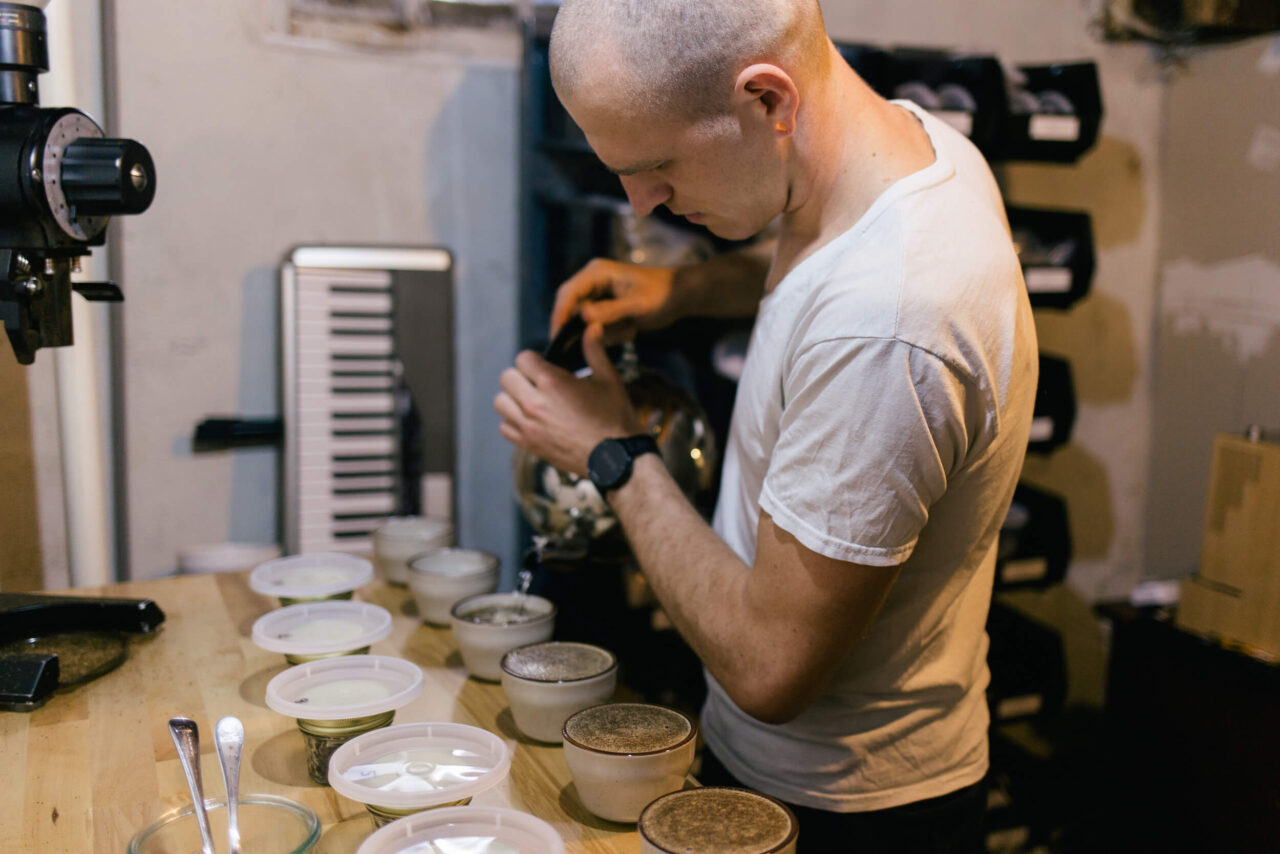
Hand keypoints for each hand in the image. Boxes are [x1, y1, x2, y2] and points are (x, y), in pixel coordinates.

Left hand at [495, 322, 642, 476]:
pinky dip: (513, 421)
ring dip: (513, 398)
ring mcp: (528, 426)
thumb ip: (595, 351)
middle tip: (539, 384)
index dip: (535, 360)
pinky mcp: (528, 444)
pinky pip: (504, 427)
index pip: (523, 358)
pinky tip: (532, 420)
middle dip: (522, 376)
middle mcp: (534, 403)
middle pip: (507, 378)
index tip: (546, 367)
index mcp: (552, 382)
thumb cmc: (615, 418)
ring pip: (500, 402)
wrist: (616, 458)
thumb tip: (592, 328)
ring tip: (533, 401)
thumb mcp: (608, 379)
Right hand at [550, 259, 681, 345]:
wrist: (679, 296)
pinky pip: (597, 326)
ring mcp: (597, 294)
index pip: (568, 293)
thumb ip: (610, 311)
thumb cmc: (662, 295)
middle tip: (589, 347)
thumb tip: (583, 316)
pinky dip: (612, 333)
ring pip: (584, 321)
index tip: (556, 338)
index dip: (560, 315)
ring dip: (604, 332)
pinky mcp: (604, 307)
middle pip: (571, 308)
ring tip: (629, 330)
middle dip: (581, 328)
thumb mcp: (637, 305)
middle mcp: (592, 281)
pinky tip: (631, 330)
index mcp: (597, 272)